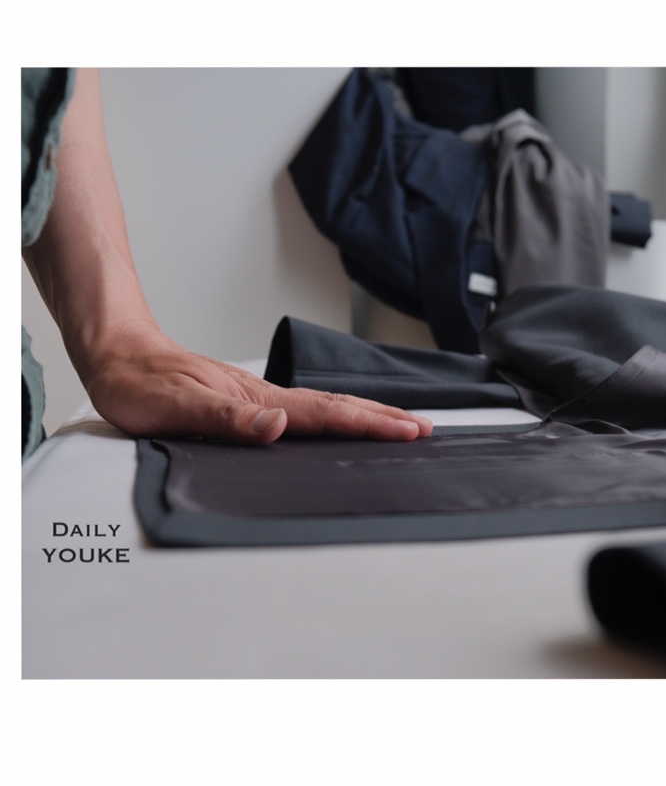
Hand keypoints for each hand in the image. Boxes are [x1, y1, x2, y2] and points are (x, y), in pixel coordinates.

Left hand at [83, 327, 432, 444]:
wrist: (120, 355)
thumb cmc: (141, 384)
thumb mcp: (176, 408)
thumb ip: (227, 417)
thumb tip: (277, 427)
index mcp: (258, 399)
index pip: (325, 413)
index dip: (369, 423)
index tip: (407, 430)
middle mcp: (267, 397)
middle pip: (337, 406)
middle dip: (384, 417)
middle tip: (425, 427)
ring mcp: (262, 397)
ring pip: (327, 407)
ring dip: (368, 415)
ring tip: (400, 423)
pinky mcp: (251, 402)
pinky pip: (308, 410)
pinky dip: (338, 416)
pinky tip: (342, 422)